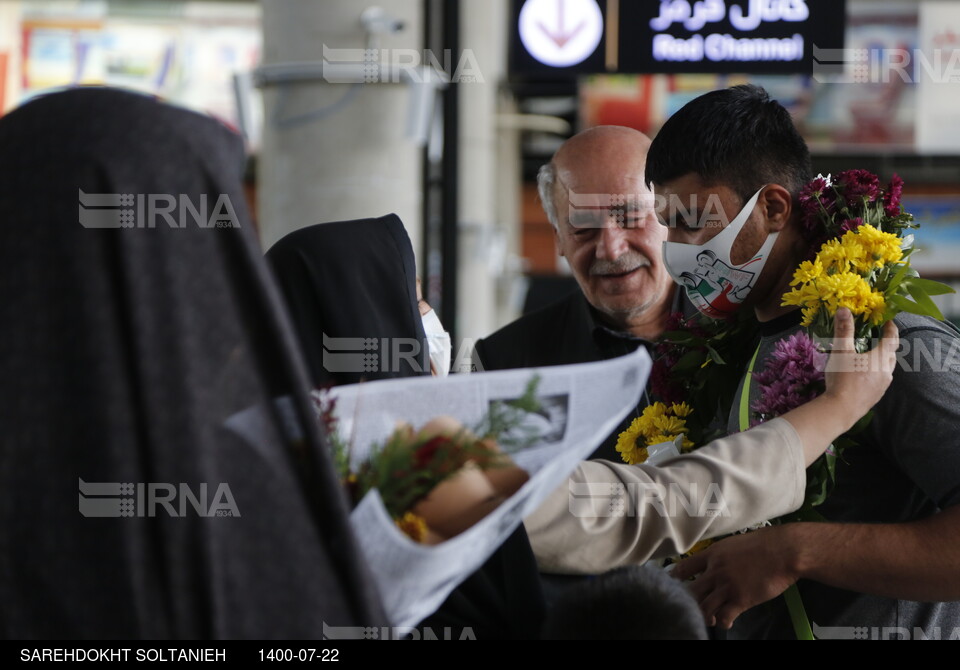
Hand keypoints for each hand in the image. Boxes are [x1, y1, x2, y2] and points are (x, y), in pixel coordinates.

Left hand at [672, 526, 797, 629]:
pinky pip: (723, 616)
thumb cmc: (763, 544)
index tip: (671, 585)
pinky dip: (721, 622)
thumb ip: (722, 555)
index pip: (684, 567)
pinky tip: (725, 622)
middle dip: (688, 601)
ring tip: (708, 618)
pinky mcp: (741, 599)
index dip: (675, 578)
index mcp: (712, 554)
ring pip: (704, 607)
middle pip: (691, 590)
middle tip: (690, 608)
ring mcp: (727, 586)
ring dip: (704, 615)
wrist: (784, 552)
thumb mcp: (734, 544)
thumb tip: (715, 563)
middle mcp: (715, 571)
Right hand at [822, 308, 898, 422]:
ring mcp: (883, 386)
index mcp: (881, 358)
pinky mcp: (876, 396)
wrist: (841, 410)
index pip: (892, 339)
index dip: (891, 329)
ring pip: (886, 369)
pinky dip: (875, 373)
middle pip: (891, 355)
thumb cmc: (842, 378)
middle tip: (877, 338)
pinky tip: (863, 375)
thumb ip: (843, 330)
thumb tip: (844, 309)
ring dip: (881, 360)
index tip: (888, 321)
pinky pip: (880, 380)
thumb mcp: (841, 351)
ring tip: (869, 356)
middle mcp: (886, 371)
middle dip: (887, 345)